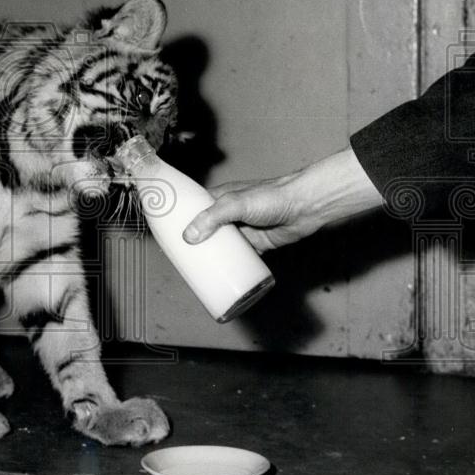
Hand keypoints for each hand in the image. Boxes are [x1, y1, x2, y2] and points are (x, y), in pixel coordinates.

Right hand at [181, 147, 383, 252]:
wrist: (305, 206)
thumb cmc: (271, 198)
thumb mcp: (237, 204)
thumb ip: (213, 218)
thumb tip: (189, 237)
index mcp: (220, 199)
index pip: (194, 209)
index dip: (181, 220)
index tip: (168, 236)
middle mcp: (228, 214)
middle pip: (205, 230)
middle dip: (193, 244)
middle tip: (180, 261)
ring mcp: (243, 230)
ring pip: (222, 246)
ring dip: (212, 257)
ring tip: (196, 272)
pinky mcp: (257, 244)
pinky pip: (240, 257)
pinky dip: (231, 266)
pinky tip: (222, 276)